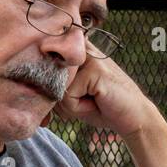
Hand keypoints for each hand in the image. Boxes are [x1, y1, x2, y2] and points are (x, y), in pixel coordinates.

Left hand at [44, 45, 160, 139]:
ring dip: (71, 106)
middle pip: (49, 79)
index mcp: (76, 51)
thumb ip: (53, 87)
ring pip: (57, 89)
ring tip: (94, 101)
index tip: (72, 97)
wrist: (134, 118)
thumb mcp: (73, 97)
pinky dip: (79, 109)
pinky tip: (98, 103)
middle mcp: (81, 48)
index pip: (45, 66)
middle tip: (87, 102)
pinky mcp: (94, 69)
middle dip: (63, 101)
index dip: (52, 87)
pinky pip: (68, 97)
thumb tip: (31, 87)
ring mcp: (88, 57)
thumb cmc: (103, 108)